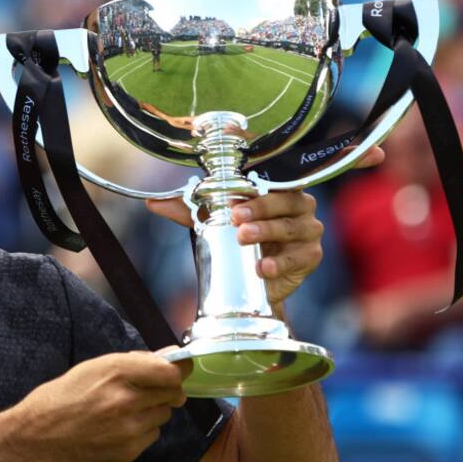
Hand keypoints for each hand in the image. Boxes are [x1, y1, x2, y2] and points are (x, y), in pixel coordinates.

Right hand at [0, 350, 187, 461]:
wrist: (33, 440)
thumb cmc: (58, 399)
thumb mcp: (90, 369)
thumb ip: (131, 363)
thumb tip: (167, 358)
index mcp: (115, 371)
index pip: (170, 371)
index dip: (178, 370)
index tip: (179, 370)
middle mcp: (126, 400)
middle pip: (172, 393)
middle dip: (165, 389)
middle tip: (147, 390)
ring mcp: (129, 430)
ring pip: (163, 415)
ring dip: (152, 411)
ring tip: (123, 411)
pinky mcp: (128, 453)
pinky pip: (151, 436)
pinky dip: (141, 431)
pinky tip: (116, 429)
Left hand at [143, 145, 384, 305]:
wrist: (255, 281)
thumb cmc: (239, 239)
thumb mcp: (212, 220)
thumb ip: (186, 209)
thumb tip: (152, 202)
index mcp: (277, 188)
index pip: (270, 179)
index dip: (255, 186)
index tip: (234, 197)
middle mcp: (298, 204)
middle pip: (284, 200)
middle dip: (260, 208)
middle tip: (236, 218)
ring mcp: (308, 230)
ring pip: (291, 226)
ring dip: (267, 231)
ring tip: (244, 237)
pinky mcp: (310, 256)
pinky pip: (298, 257)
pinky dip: (280, 263)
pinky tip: (262, 267)